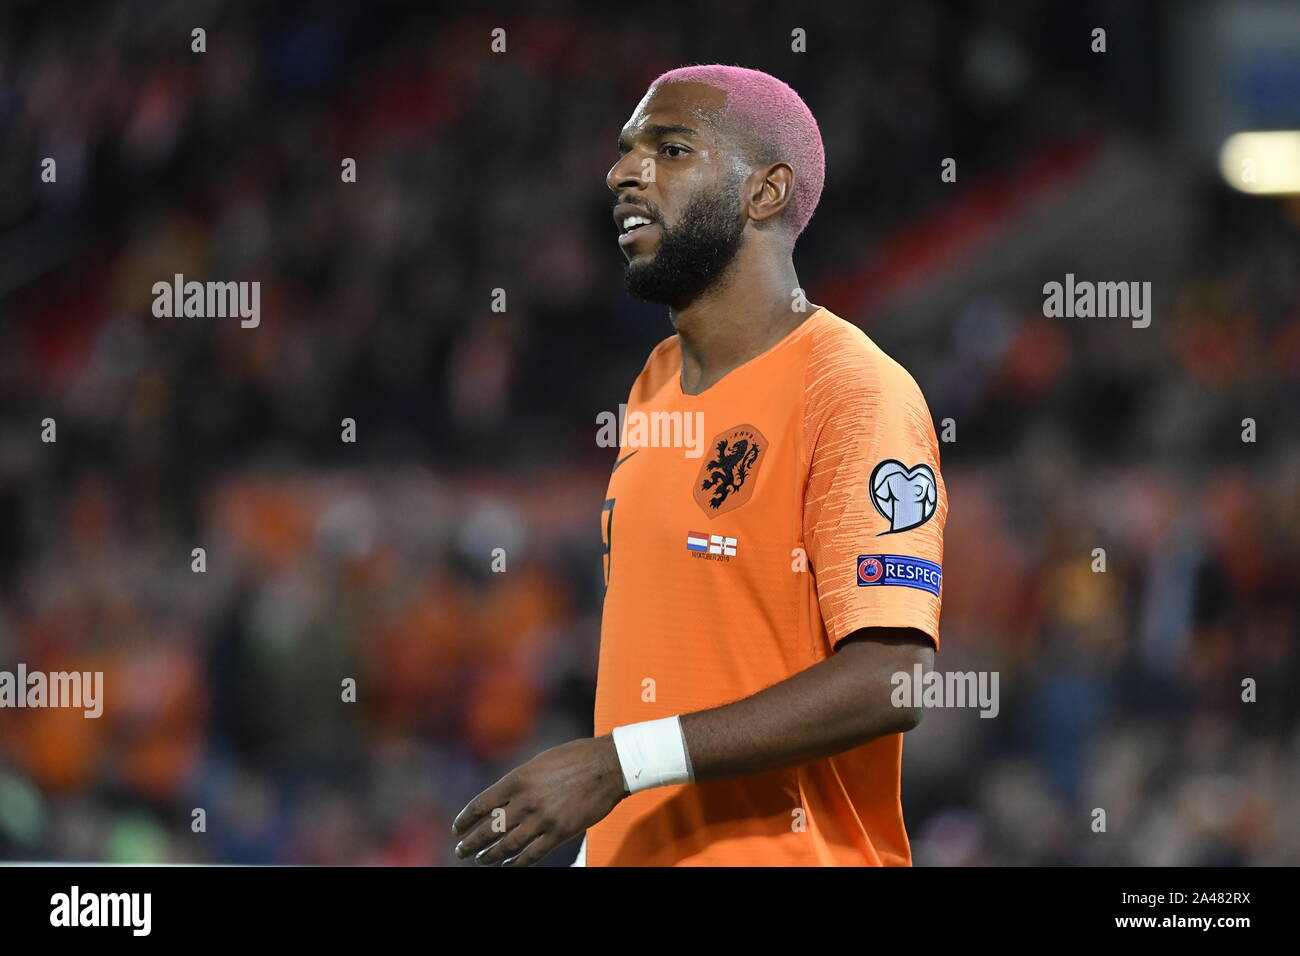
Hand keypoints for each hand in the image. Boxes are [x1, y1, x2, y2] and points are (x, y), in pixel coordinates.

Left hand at [452, 735, 626, 866]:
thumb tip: (503, 799)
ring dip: (490, 856)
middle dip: (472, 843)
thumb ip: (520, 782)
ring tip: (479, 861)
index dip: (465, 820)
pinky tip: (507, 867)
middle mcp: (526, 800)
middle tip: (461, 851)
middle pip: (490, 829)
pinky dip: (516, 864)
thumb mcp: (539, 763)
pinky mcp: (560, 832)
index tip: (457, 829)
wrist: (609, 765)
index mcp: (518, 780)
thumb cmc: (575, 758)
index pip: (481, 805)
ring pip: (507, 845)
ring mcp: (543, 818)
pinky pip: (532, 854)